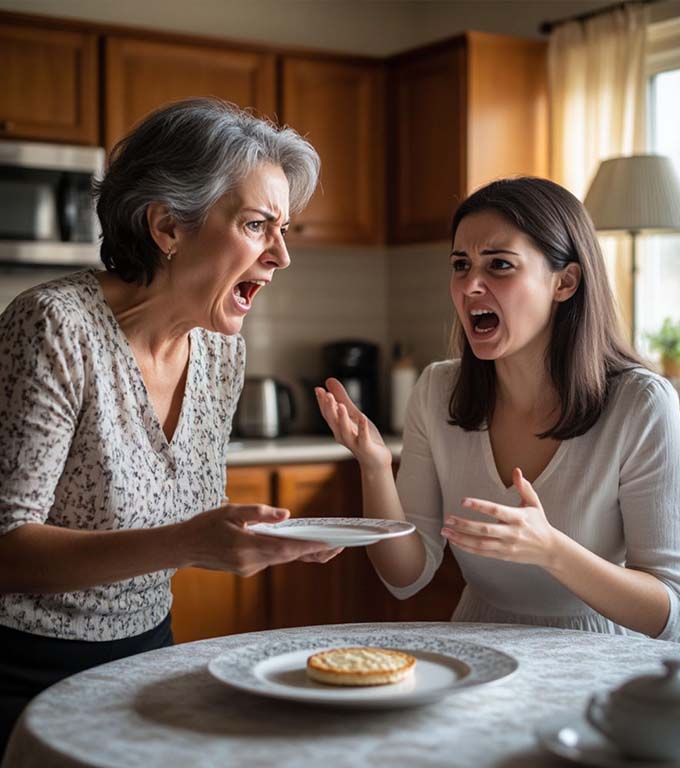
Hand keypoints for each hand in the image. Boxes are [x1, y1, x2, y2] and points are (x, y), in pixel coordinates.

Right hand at [180, 502, 340, 575]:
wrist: (183, 547)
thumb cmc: (205, 525)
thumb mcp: (231, 511)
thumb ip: (260, 513)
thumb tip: (286, 515)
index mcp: (248, 547)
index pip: (287, 549)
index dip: (311, 547)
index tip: (331, 544)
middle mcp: (251, 563)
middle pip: (289, 557)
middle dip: (315, 551)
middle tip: (340, 545)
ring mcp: (249, 569)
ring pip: (282, 559)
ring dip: (303, 552)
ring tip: (328, 545)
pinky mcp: (247, 569)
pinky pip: (272, 559)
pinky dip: (286, 552)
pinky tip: (300, 545)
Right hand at [315, 378, 391, 471]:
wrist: (375, 461)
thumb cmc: (363, 437)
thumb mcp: (352, 414)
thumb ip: (342, 398)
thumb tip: (329, 381)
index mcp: (337, 427)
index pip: (327, 414)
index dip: (322, 402)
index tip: (318, 390)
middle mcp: (342, 435)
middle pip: (333, 421)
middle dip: (329, 408)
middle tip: (326, 395)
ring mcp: (354, 442)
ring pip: (345, 430)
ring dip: (342, 418)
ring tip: (340, 405)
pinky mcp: (366, 447)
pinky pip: (363, 438)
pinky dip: (362, 428)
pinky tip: (363, 417)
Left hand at [441, 468, 557, 568]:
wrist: (549, 549)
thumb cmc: (539, 523)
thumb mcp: (534, 503)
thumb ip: (524, 487)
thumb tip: (516, 471)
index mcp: (518, 517)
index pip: (496, 510)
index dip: (479, 505)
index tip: (463, 501)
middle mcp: (512, 533)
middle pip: (484, 529)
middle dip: (464, 524)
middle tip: (448, 519)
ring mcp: (506, 546)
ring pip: (480, 543)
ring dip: (461, 537)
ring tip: (445, 531)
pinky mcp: (503, 556)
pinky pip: (482, 552)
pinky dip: (467, 547)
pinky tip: (455, 541)